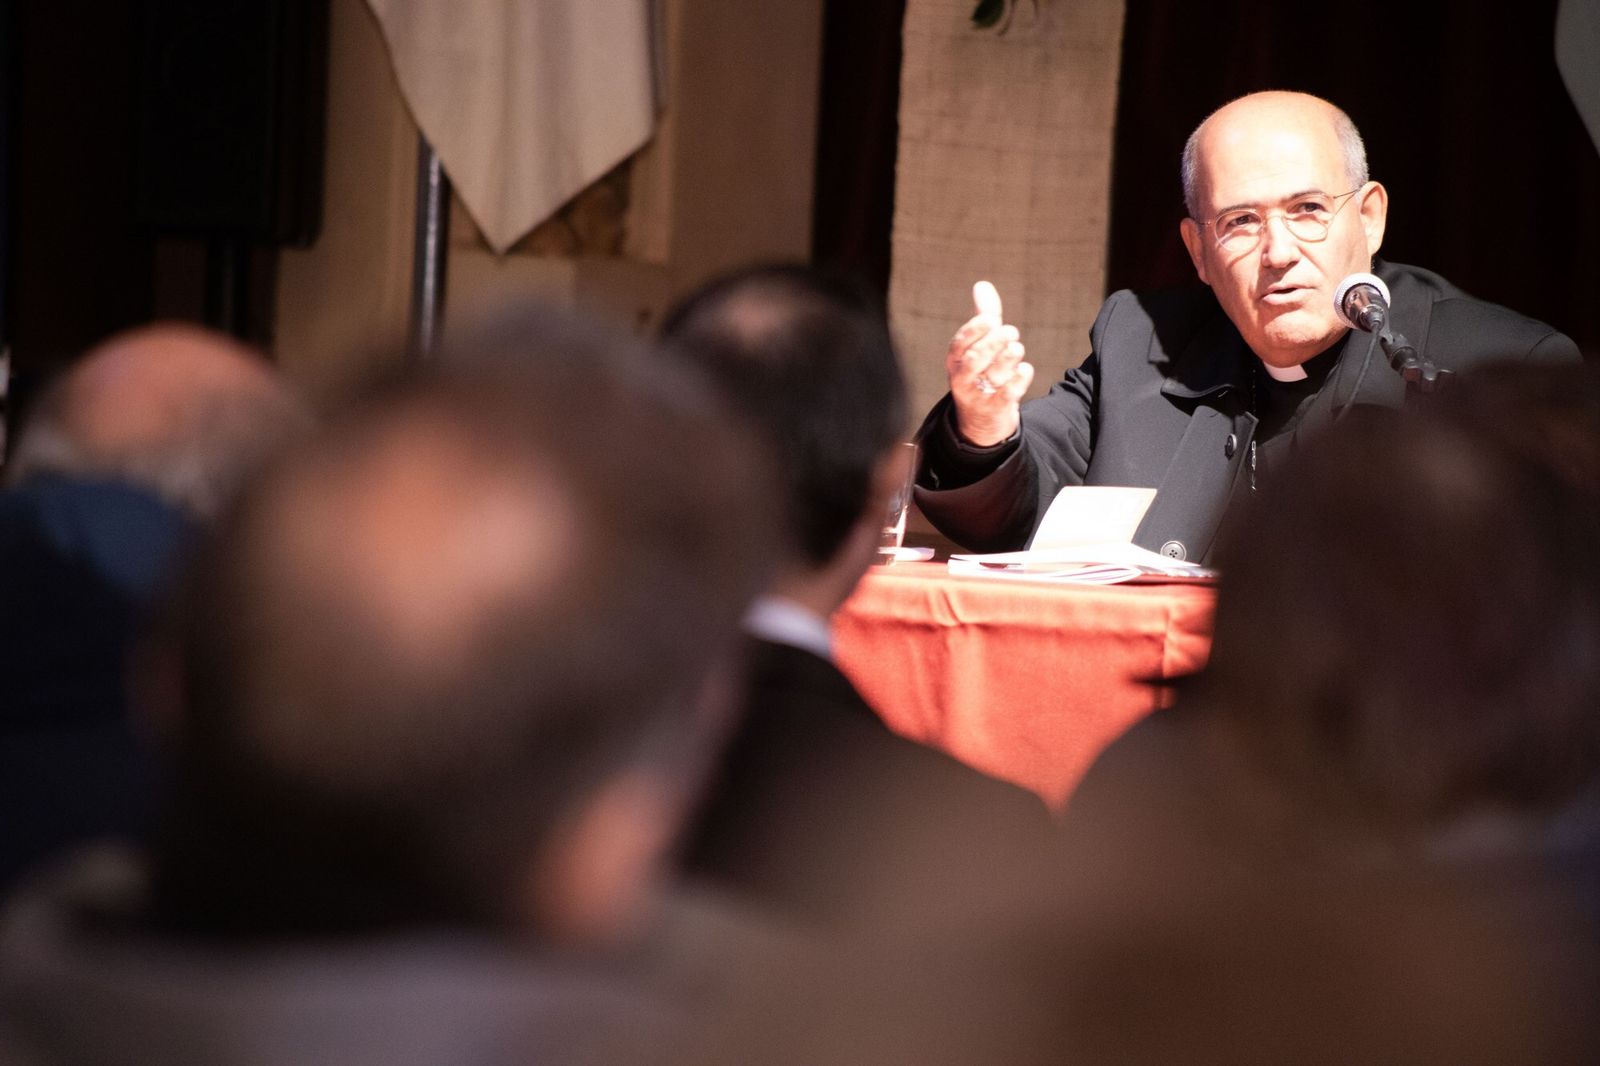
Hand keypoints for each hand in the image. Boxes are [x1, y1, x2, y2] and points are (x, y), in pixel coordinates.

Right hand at [945, 281, 1033, 446]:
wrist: (981, 422)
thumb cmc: (981, 373)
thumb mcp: (979, 346)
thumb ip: (983, 316)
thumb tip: (982, 285)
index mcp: (955, 360)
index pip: (960, 343)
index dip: (975, 329)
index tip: (991, 319)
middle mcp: (962, 379)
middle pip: (976, 359)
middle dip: (995, 342)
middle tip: (1011, 332)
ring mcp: (978, 396)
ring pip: (993, 375)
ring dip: (1009, 358)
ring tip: (1016, 348)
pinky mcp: (996, 409)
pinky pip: (1010, 392)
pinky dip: (1020, 377)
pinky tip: (1023, 369)